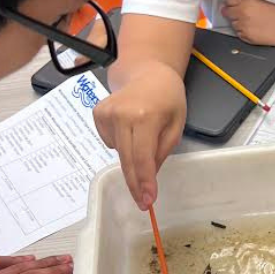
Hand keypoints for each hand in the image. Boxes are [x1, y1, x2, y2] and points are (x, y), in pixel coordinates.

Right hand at [93, 61, 185, 208]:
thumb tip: (148, 176)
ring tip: (144, 133)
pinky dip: (122, 142)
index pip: (143, 157)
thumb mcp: (177, 122)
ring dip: (131, 156)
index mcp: (147, 116)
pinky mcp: (97, 114)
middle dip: (135, 183)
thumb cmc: (167, 97)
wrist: (147, 71)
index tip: (147, 201)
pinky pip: (111, 142)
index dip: (144, 182)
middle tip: (143, 202)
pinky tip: (130, 125)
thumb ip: (163, 149)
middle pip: (127, 160)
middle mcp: (123, 115)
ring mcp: (107, 114)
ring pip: (119, 152)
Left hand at [222, 0, 274, 50]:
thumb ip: (247, 0)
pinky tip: (254, 29)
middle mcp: (242, 13)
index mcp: (247, 1)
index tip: (233, 1)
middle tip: (241, 12)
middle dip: (231, 11)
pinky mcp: (246, 37)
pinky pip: (238, 33)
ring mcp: (243, 26)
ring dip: (238, 22)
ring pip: (232, 23)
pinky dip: (243, 31)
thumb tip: (234, 2)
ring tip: (251, 21)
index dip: (231, 1)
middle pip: (225, 11)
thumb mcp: (263, 1)